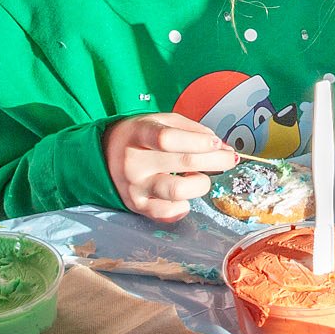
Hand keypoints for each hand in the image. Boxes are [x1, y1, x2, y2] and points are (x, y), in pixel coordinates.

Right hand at [103, 113, 237, 222]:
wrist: (105, 154)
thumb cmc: (140, 136)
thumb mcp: (162, 120)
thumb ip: (192, 131)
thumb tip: (222, 147)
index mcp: (139, 134)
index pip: (169, 139)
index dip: (199, 142)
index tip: (217, 143)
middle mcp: (134, 162)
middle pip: (183, 163)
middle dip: (216, 160)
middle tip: (229, 158)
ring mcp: (135, 187)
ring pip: (179, 192)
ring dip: (200, 183)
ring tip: (199, 177)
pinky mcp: (138, 206)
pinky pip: (170, 212)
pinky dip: (184, 205)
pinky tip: (184, 194)